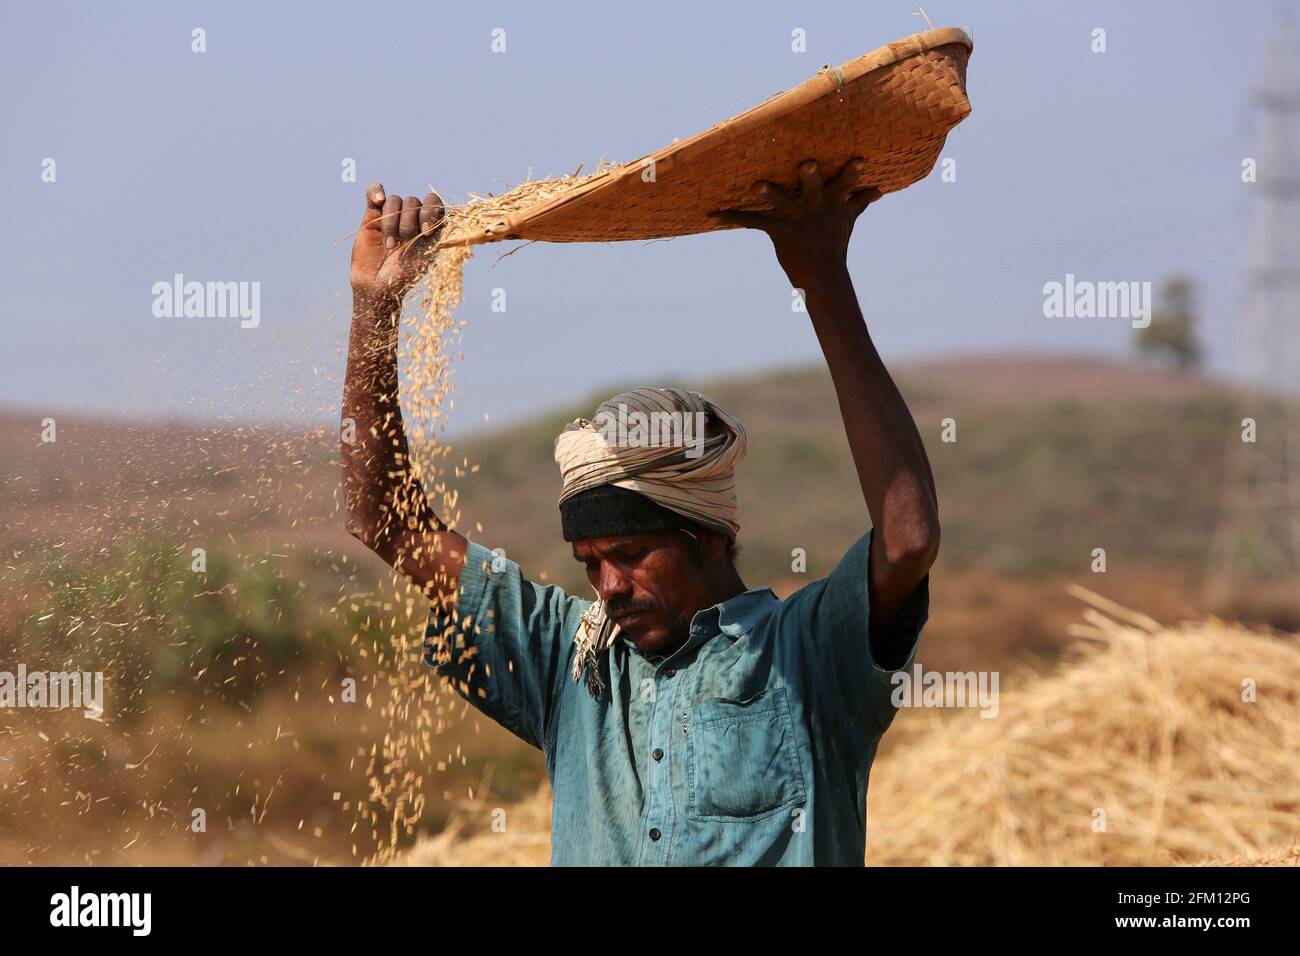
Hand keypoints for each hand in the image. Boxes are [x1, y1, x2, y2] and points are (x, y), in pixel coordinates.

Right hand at [350, 182, 444, 303]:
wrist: (376, 287)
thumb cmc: (403, 277)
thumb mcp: (424, 259)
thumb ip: (435, 238)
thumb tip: (449, 218)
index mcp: (429, 225)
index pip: (434, 204)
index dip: (431, 212)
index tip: (426, 232)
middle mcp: (412, 217)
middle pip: (413, 202)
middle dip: (408, 223)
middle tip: (404, 243)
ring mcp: (392, 215)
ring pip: (395, 201)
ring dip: (392, 222)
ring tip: (389, 245)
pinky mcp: (372, 215)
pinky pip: (374, 192)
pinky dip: (375, 192)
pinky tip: (377, 200)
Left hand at [709, 159, 880, 290]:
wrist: (821, 276)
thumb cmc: (834, 243)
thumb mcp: (848, 220)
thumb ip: (858, 201)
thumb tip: (877, 190)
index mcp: (833, 202)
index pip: (846, 185)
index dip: (852, 174)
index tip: (860, 160)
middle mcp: (815, 208)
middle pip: (814, 190)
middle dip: (810, 178)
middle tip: (807, 164)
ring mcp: (797, 219)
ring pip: (782, 203)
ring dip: (769, 194)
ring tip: (757, 185)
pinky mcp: (778, 231)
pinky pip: (753, 221)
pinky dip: (733, 216)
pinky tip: (714, 214)